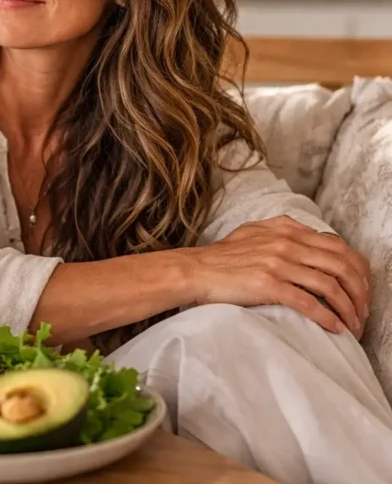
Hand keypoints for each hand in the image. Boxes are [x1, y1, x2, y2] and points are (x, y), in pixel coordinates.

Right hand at [188, 215, 370, 337]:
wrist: (193, 270)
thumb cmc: (220, 257)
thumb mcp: (252, 232)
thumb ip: (280, 230)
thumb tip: (306, 234)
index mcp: (286, 229)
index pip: (339, 246)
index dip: (358, 270)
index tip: (362, 290)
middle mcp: (286, 242)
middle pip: (342, 266)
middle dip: (360, 292)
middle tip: (363, 312)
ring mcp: (278, 263)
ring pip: (330, 286)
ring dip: (348, 309)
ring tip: (353, 325)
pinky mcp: (268, 284)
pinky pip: (309, 302)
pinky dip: (327, 317)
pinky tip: (335, 328)